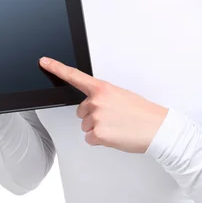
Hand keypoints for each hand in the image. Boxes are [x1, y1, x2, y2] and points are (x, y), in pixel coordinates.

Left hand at [39, 56, 167, 153]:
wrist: (157, 128)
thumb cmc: (142, 112)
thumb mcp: (121, 95)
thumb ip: (103, 96)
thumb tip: (93, 104)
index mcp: (102, 88)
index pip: (74, 76)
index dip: (56, 68)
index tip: (44, 62)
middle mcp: (96, 101)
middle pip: (81, 111)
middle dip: (94, 116)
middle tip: (113, 117)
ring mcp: (96, 118)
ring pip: (86, 126)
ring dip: (98, 129)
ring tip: (117, 126)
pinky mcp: (98, 134)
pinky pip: (90, 139)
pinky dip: (101, 140)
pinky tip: (115, 135)